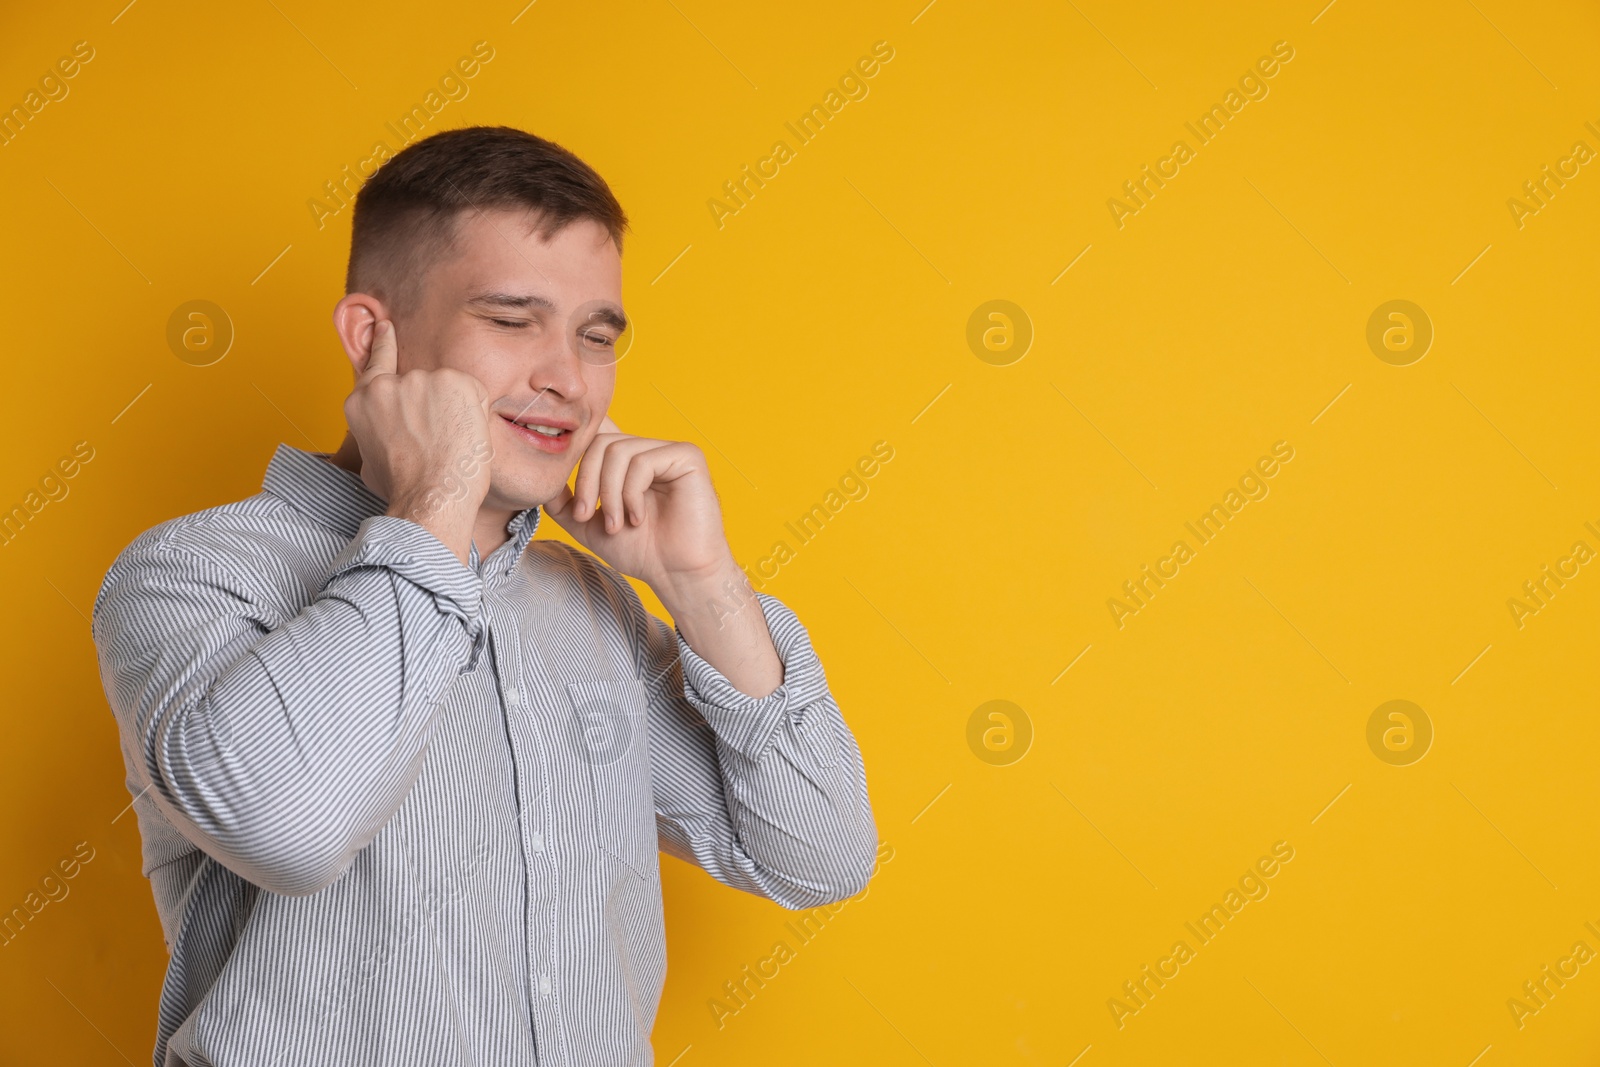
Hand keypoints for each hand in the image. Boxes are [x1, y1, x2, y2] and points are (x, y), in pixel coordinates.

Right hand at [342, 318, 492, 561]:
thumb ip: (375, 433)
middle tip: (439, 441)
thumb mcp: (370, 460)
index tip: (386, 327)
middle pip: (421, 385)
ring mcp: (422, 378)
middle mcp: (389, 383)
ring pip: (449, 390)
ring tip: (450, 443)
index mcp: (363, 401)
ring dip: (455, 411)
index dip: (383, 344)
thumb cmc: (404, 489)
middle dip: (434, 408)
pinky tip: (465, 435)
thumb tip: (384, 435)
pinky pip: (473, 393)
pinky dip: (475, 412)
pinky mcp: (455, 380)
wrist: (431, 495)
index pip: (376, 361)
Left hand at [544, 418, 735, 592]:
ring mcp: (669, 451)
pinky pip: (643, 461)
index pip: (598, 432)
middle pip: (600, 443)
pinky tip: (638, 517)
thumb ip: (565, 502)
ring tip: (616, 524)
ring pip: (618, 451)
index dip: (579, 449)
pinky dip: (632, 494)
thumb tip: (544, 481)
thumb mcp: (589, 525)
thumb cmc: (641, 551)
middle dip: (587, 482)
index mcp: (628, 461)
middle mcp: (648, 450)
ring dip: (609, 493)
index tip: (573, 493)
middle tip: (587, 516)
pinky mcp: (687, 457)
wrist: (676, 574)